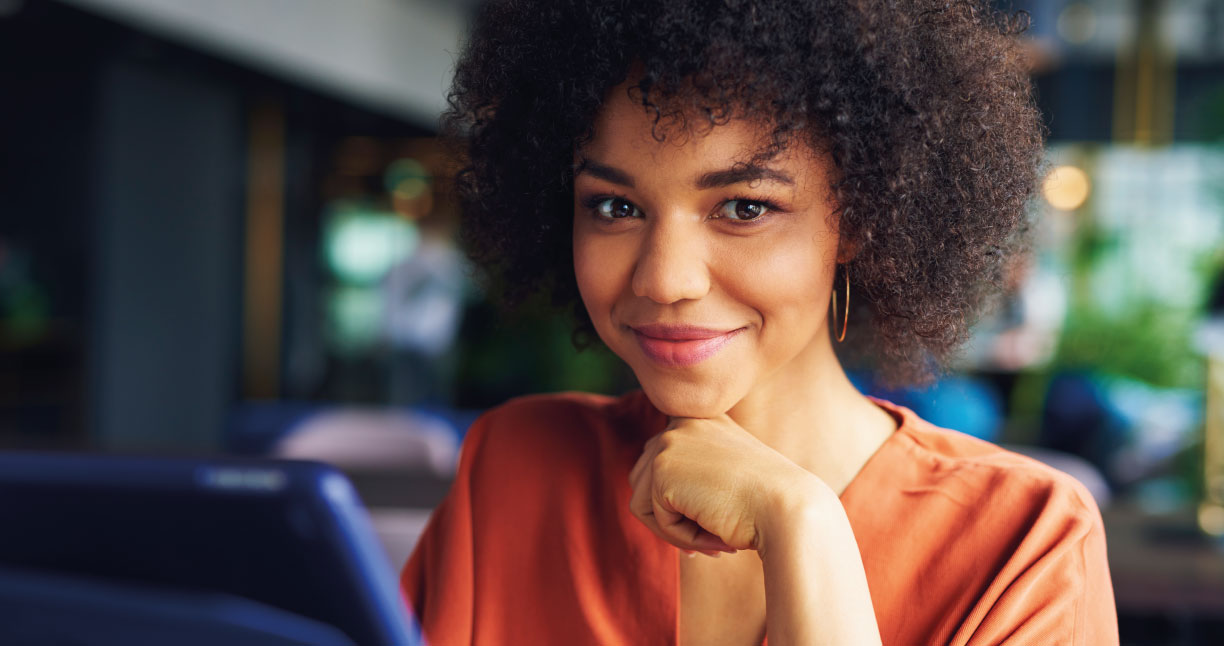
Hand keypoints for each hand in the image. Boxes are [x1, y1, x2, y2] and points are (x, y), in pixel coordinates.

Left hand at [628, 414, 822, 556]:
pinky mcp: (661, 469)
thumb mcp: (728, 477)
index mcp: (701, 419)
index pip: (664, 463)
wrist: (788, 509)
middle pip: (645, 481)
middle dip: (672, 516)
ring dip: (676, 529)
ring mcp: (668, 442)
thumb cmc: (766, 503)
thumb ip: (690, 477)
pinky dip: (680, 537)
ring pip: (643, 501)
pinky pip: (653, 518)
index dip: (680, 501)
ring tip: (715, 538)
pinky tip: (714, 534)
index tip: (712, 523)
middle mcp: (681, 423)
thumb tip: (640, 502)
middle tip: (711, 540)